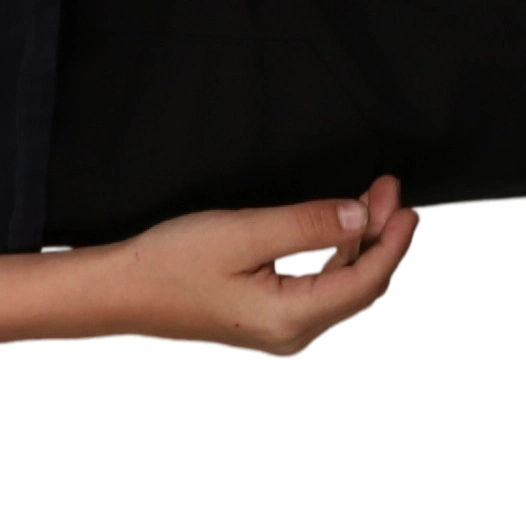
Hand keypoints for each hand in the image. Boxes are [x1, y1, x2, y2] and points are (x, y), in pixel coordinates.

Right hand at [96, 174, 424, 361]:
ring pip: (339, 289)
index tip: (405, 202)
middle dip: (378, 237)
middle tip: (387, 189)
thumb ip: (305, 226)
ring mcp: (279, 334)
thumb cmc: (170, 263)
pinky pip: (316, 292)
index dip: (391, 240)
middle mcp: (292, 336)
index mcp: (290, 319)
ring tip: (366, 202)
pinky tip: (332, 232)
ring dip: (356, 245)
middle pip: (358, 287)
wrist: (120, 293)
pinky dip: (331, 259)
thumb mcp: (242, 233)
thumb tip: (359, 218)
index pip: (363, 280)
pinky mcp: (266, 323)